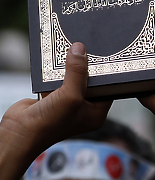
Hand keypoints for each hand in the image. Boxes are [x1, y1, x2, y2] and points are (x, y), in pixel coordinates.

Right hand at [0, 43, 110, 179]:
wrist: (19, 133)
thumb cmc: (50, 123)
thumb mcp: (70, 95)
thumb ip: (77, 72)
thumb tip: (80, 49)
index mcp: (96, 113)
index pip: (108, 89)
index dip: (109, 73)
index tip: (110, 55)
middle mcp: (84, 108)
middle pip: (90, 81)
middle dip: (88, 66)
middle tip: (92, 46)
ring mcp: (67, 103)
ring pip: (72, 78)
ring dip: (71, 66)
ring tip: (75, 45)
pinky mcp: (51, 97)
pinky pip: (57, 79)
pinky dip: (56, 70)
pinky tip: (57, 55)